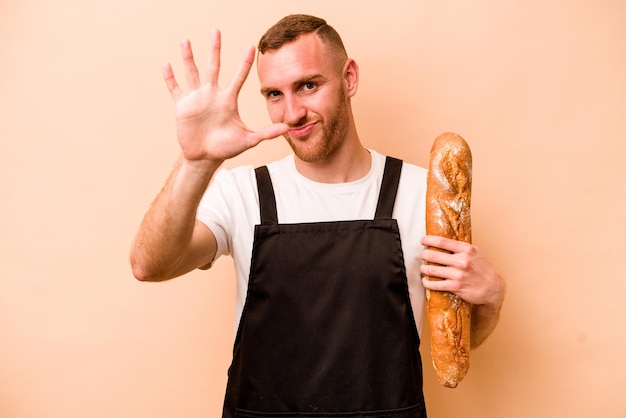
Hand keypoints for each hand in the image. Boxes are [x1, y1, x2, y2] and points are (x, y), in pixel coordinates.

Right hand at [162, 30, 288, 166]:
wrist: (205, 157)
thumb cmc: (226, 147)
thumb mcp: (249, 139)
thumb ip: (267, 133)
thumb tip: (288, 129)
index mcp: (228, 99)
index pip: (239, 77)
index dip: (245, 63)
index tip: (251, 46)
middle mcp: (213, 94)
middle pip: (214, 66)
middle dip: (215, 49)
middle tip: (216, 31)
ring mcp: (197, 98)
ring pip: (192, 73)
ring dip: (188, 57)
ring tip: (185, 41)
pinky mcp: (182, 106)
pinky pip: (175, 89)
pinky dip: (170, 78)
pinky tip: (166, 65)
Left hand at [419, 235, 504, 309]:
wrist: (493, 287)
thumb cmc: (482, 269)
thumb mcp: (475, 253)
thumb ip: (460, 248)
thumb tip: (441, 243)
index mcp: (466, 249)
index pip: (442, 241)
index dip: (429, 240)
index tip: (423, 241)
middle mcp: (462, 261)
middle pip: (433, 255)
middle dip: (424, 255)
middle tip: (422, 255)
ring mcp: (458, 274)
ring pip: (432, 270)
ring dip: (424, 269)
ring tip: (423, 268)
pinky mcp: (456, 287)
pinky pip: (435, 284)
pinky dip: (427, 283)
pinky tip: (426, 281)